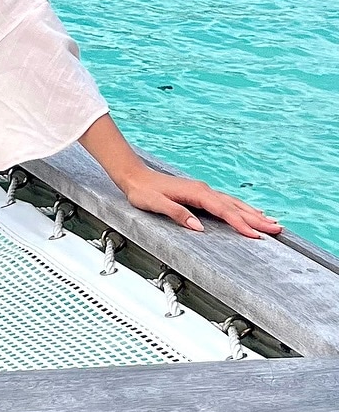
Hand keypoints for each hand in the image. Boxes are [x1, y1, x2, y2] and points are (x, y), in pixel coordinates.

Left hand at [120, 165, 280, 238]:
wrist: (134, 176)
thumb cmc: (143, 191)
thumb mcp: (156, 204)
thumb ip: (177, 214)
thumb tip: (198, 227)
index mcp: (196, 193)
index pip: (224, 211)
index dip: (241, 224)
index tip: (256, 235)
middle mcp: (203, 190)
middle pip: (235, 206)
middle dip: (256, 219)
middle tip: (277, 229)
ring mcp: (203, 191)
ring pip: (233, 203)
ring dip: (252, 213)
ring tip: (271, 222)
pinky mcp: (200, 194)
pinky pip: (226, 202)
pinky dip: (241, 208)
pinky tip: (248, 212)